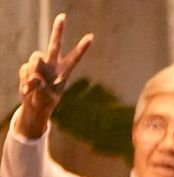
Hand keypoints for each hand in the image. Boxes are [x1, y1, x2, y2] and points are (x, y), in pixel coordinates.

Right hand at [17, 14, 92, 138]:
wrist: (33, 106)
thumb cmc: (44, 103)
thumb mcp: (45, 97)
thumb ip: (40, 85)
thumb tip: (34, 72)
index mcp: (63, 73)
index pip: (74, 58)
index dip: (81, 48)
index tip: (91, 37)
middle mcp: (52, 65)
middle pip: (55, 45)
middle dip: (58, 30)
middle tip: (62, 16)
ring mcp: (39, 65)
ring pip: (35, 58)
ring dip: (34, 69)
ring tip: (35, 86)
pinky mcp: (28, 67)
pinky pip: (25, 69)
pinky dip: (25, 79)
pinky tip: (27, 88)